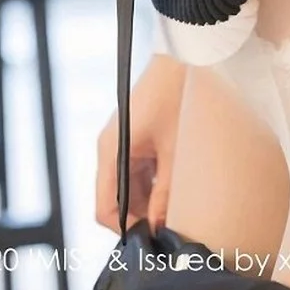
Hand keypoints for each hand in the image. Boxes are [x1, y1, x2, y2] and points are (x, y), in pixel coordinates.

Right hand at [95, 50, 187, 233]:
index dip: (125, 226)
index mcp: (112, 150)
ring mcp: (123, 141)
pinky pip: (138, 169)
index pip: (105, 206)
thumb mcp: (175, 148)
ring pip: (130, 185)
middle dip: (141, 214)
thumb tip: (160, 224)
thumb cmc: (178, 95)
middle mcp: (112, 147)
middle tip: (169, 223)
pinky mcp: (136, 135)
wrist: (184, 55)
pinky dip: (154, 180)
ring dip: (149, 198)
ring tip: (176, 203)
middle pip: (118, 197)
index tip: (150, 235)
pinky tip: (176, 182)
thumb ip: (167, 190)